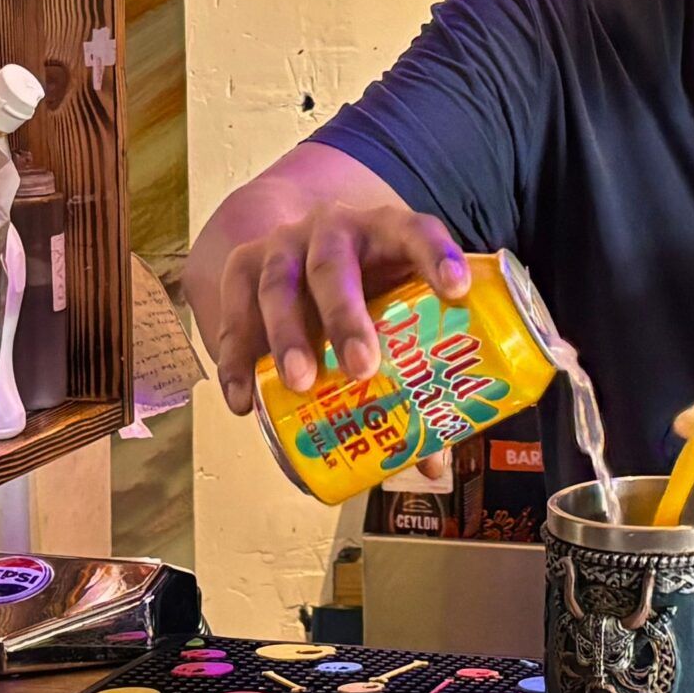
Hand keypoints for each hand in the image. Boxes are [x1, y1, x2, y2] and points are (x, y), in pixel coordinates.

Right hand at [209, 203, 469, 416]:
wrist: (302, 250)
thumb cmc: (368, 292)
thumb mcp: (394, 312)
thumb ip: (416, 377)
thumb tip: (431, 462)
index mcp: (387, 232)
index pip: (416, 231)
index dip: (437, 256)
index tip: (457, 289)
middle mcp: (334, 230)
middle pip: (335, 265)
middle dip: (346, 316)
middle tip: (360, 368)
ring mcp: (285, 246)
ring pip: (280, 283)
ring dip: (287, 335)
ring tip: (299, 385)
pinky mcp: (244, 267)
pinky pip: (236, 311)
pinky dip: (236, 358)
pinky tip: (244, 401)